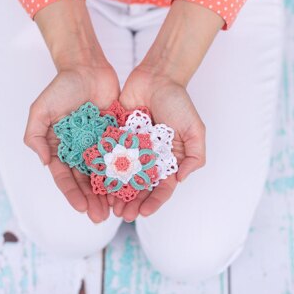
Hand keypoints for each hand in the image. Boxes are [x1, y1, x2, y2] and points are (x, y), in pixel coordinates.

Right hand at [24, 65, 119, 222]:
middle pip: (85, 181)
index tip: (80, 208)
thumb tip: (44, 161)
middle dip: (92, 200)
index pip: (65, 176)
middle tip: (101, 217)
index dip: (71, 193)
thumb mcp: (41, 109)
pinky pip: (120, 158)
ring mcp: (98, 145)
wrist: (88, 68)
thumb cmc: (62, 87)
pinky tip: (130, 188)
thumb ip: (35, 135)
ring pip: (104, 174)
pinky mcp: (115, 137)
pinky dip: (124, 174)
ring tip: (116, 210)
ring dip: (108, 193)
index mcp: (61, 148)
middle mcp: (79, 150)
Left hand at [116, 67, 205, 220]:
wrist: (157, 78)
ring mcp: (132, 150)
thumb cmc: (178, 102)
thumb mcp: (195, 129)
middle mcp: (149, 159)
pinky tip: (98, 185)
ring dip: (117, 194)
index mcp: (168, 160)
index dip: (155, 201)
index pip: (162, 187)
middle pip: (140, 187)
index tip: (145, 212)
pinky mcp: (116, 138)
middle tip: (123, 215)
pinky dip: (104, 173)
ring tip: (110, 207)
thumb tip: (181, 180)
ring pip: (123, 177)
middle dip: (133, 202)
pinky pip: (109, 158)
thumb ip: (194, 155)